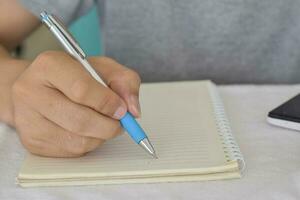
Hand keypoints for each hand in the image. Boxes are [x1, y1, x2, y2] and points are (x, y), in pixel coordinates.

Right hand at [12, 51, 140, 156]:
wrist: (39, 88)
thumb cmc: (73, 77)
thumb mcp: (102, 68)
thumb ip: (125, 81)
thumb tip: (134, 110)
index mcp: (49, 65)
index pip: (82, 90)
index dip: (108, 103)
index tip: (123, 109)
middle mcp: (30, 91)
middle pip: (80, 120)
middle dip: (110, 126)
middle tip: (120, 122)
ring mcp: (27, 120)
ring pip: (78, 140)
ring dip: (101, 136)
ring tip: (103, 123)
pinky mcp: (31, 142)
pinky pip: (71, 152)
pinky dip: (88, 144)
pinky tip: (86, 130)